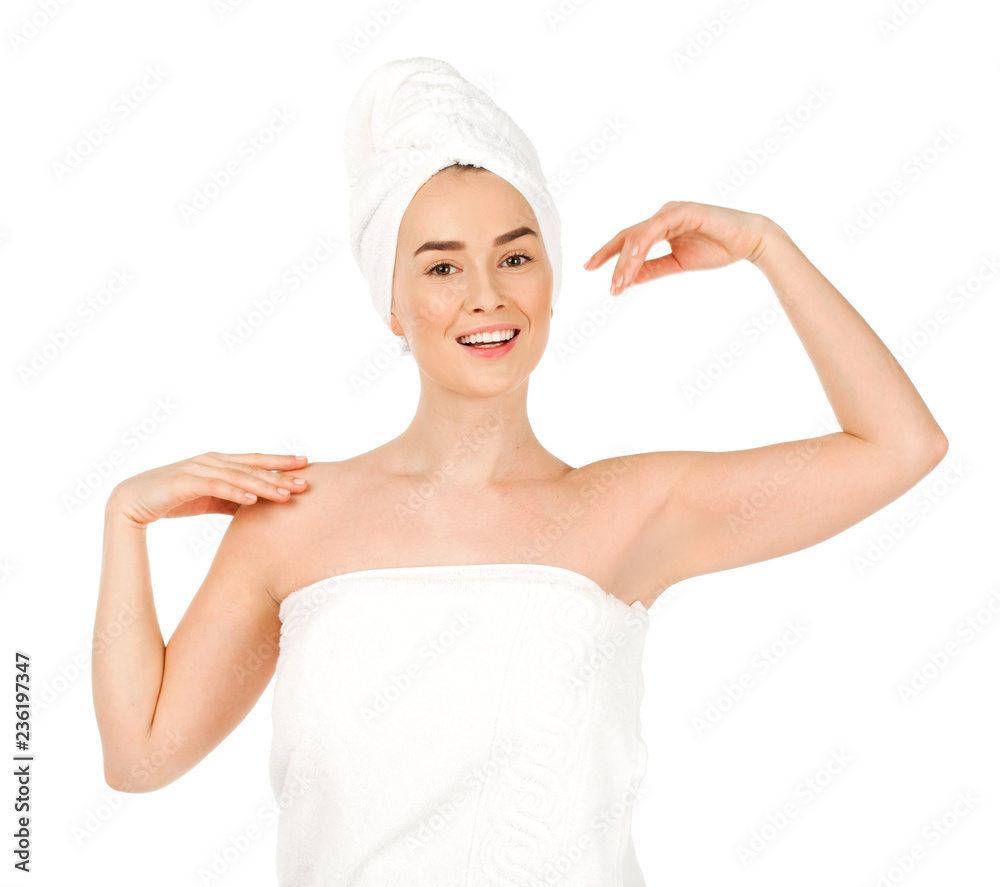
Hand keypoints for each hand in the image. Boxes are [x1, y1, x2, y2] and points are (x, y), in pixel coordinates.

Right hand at [107, 452, 308, 527]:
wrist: (132, 502)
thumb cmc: (172, 499)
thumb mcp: (209, 500)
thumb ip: (231, 500)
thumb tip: (256, 507)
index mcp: (219, 462)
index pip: (255, 461)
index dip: (280, 462)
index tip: (306, 464)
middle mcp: (211, 460)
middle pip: (252, 466)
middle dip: (280, 474)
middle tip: (306, 481)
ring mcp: (198, 468)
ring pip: (237, 475)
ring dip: (263, 485)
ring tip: (286, 495)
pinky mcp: (184, 481)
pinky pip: (214, 486)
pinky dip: (234, 491)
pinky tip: (252, 499)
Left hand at [583, 200, 773, 294]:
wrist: (749, 242)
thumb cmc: (717, 249)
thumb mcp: (677, 264)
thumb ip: (652, 269)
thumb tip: (627, 280)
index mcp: (660, 227)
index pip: (627, 240)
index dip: (607, 253)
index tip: (589, 268)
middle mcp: (663, 216)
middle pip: (628, 237)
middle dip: (612, 260)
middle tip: (604, 282)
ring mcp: (673, 211)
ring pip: (640, 235)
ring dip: (627, 260)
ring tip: (619, 282)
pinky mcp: (685, 211)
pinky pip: (657, 228)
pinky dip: (643, 243)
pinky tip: (634, 258)